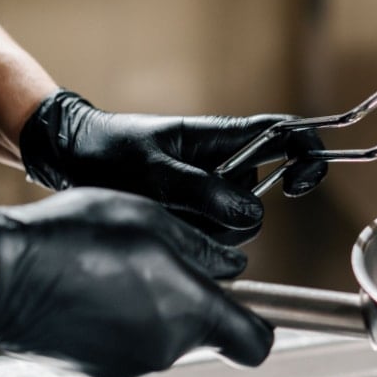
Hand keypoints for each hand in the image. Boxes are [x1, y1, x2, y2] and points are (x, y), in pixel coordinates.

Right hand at [0, 188, 271, 376]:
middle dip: (190, 299)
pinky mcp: (93, 370)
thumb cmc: (75, 237)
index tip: (256, 306)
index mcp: (191, 312)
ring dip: (151, 307)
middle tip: (157, 260)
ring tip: (115, 269)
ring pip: (161, 335)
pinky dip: (118, 321)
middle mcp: (165, 348)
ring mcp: (127, 365)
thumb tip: (231, 265)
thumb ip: (202, 249)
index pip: (255, 342)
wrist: (0, 275)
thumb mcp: (153, 220)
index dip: (261, 325)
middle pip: (202, 331)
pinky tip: (91, 288)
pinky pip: (125, 343)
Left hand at [18, 90, 326, 243]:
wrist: (70, 159)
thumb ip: (201, 192)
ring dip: (202, 233)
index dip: (307, 154)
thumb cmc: (108, 151)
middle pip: (260, 202)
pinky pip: (210, 242)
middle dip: (230, 217)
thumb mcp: (151, 170)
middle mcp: (225, 167)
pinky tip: (157, 227)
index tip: (297, 184)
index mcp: (223, 138)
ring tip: (158, 212)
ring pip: (234, 229)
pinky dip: (188, 242)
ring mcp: (211, 194)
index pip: (287, 134)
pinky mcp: (195, 217)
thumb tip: (250, 216)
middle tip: (184, 208)